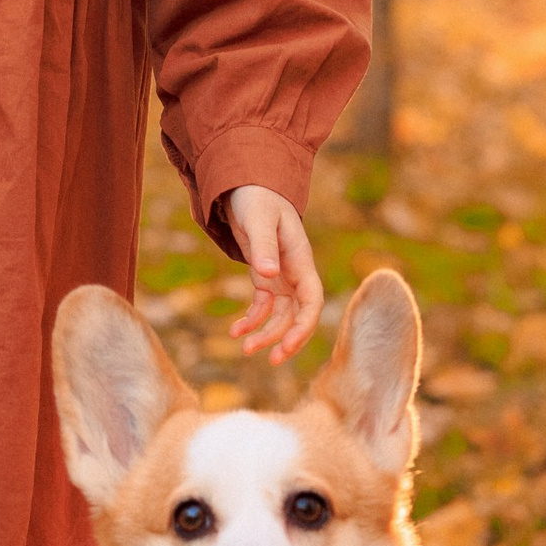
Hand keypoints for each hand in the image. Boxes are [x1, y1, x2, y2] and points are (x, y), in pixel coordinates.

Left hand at [223, 187, 320, 362]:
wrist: (247, 185)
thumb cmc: (257, 198)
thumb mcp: (259, 220)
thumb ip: (264, 247)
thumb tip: (269, 275)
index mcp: (300, 259)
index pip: (311, 299)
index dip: (304, 325)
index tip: (288, 346)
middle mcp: (294, 272)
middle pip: (298, 314)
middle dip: (287, 338)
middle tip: (272, 360)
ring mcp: (280, 276)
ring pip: (280, 315)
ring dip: (266, 333)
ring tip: (244, 348)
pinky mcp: (264, 277)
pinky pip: (262, 306)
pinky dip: (251, 320)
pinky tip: (234, 330)